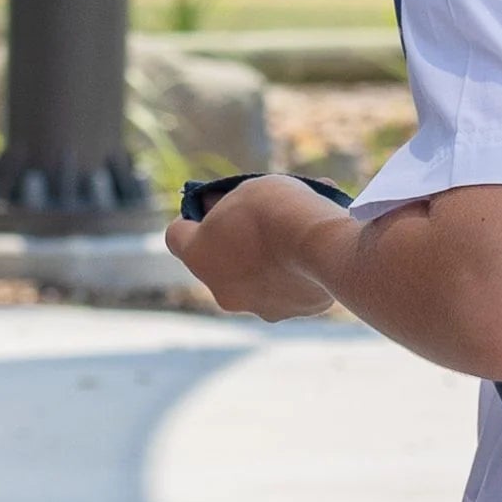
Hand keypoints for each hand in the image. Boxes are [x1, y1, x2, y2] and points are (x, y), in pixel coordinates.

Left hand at [165, 174, 345, 319]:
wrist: (324, 245)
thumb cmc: (278, 211)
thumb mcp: (246, 189)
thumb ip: (227, 202)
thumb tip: (217, 205)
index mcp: (197, 256)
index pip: (177, 235)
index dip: (192, 218)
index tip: (210, 207)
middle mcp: (221, 290)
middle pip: (220, 263)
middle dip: (237, 245)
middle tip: (262, 224)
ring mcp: (258, 306)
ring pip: (260, 281)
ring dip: (271, 262)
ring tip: (300, 238)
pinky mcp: (294, 312)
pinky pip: (294, 289)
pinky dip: (301, 274)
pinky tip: (319, 254)